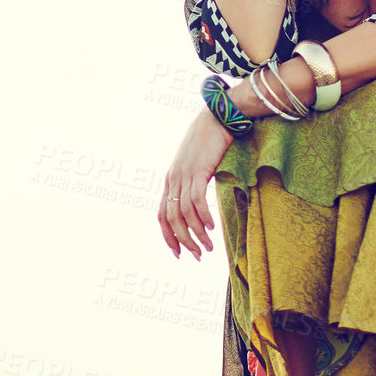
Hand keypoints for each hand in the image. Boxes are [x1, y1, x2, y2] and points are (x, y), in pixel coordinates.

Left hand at [158, 106, 234, 260]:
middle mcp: (172, 180)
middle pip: (171, 219)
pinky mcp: (198, 170)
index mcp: (170, 182)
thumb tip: (199, 206)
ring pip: (184, 213)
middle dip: (184, 241)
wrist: (215, 119)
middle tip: (197, 256)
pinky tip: (212, 227)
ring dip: (196, 234)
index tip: (178, 253)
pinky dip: (203, 216)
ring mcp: (183, 175)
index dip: (168, 237)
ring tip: (209, 247)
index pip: (161, 216)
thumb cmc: (208, 144)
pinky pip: (197, 199)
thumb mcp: (196, 167)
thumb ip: (193, 185)